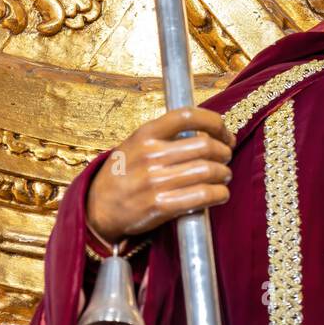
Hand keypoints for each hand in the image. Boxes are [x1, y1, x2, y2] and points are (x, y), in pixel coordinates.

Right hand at [86, 107, 235, 243]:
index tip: (225, 132)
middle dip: (224, 151)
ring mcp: (154, 181)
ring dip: (224, 173)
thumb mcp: (135, 144)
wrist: (97, 209)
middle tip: (226, 156)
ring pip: (208, 171)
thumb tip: (207, 130)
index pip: (187, 115)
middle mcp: (150, 155)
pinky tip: (220, 194)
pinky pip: (202, 196)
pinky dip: (219, 194)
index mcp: (145, 134)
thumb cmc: (123, 174)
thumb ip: (165, 135)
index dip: (214, 122)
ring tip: (224, 175)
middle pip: (205, 145)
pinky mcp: (160, 206)